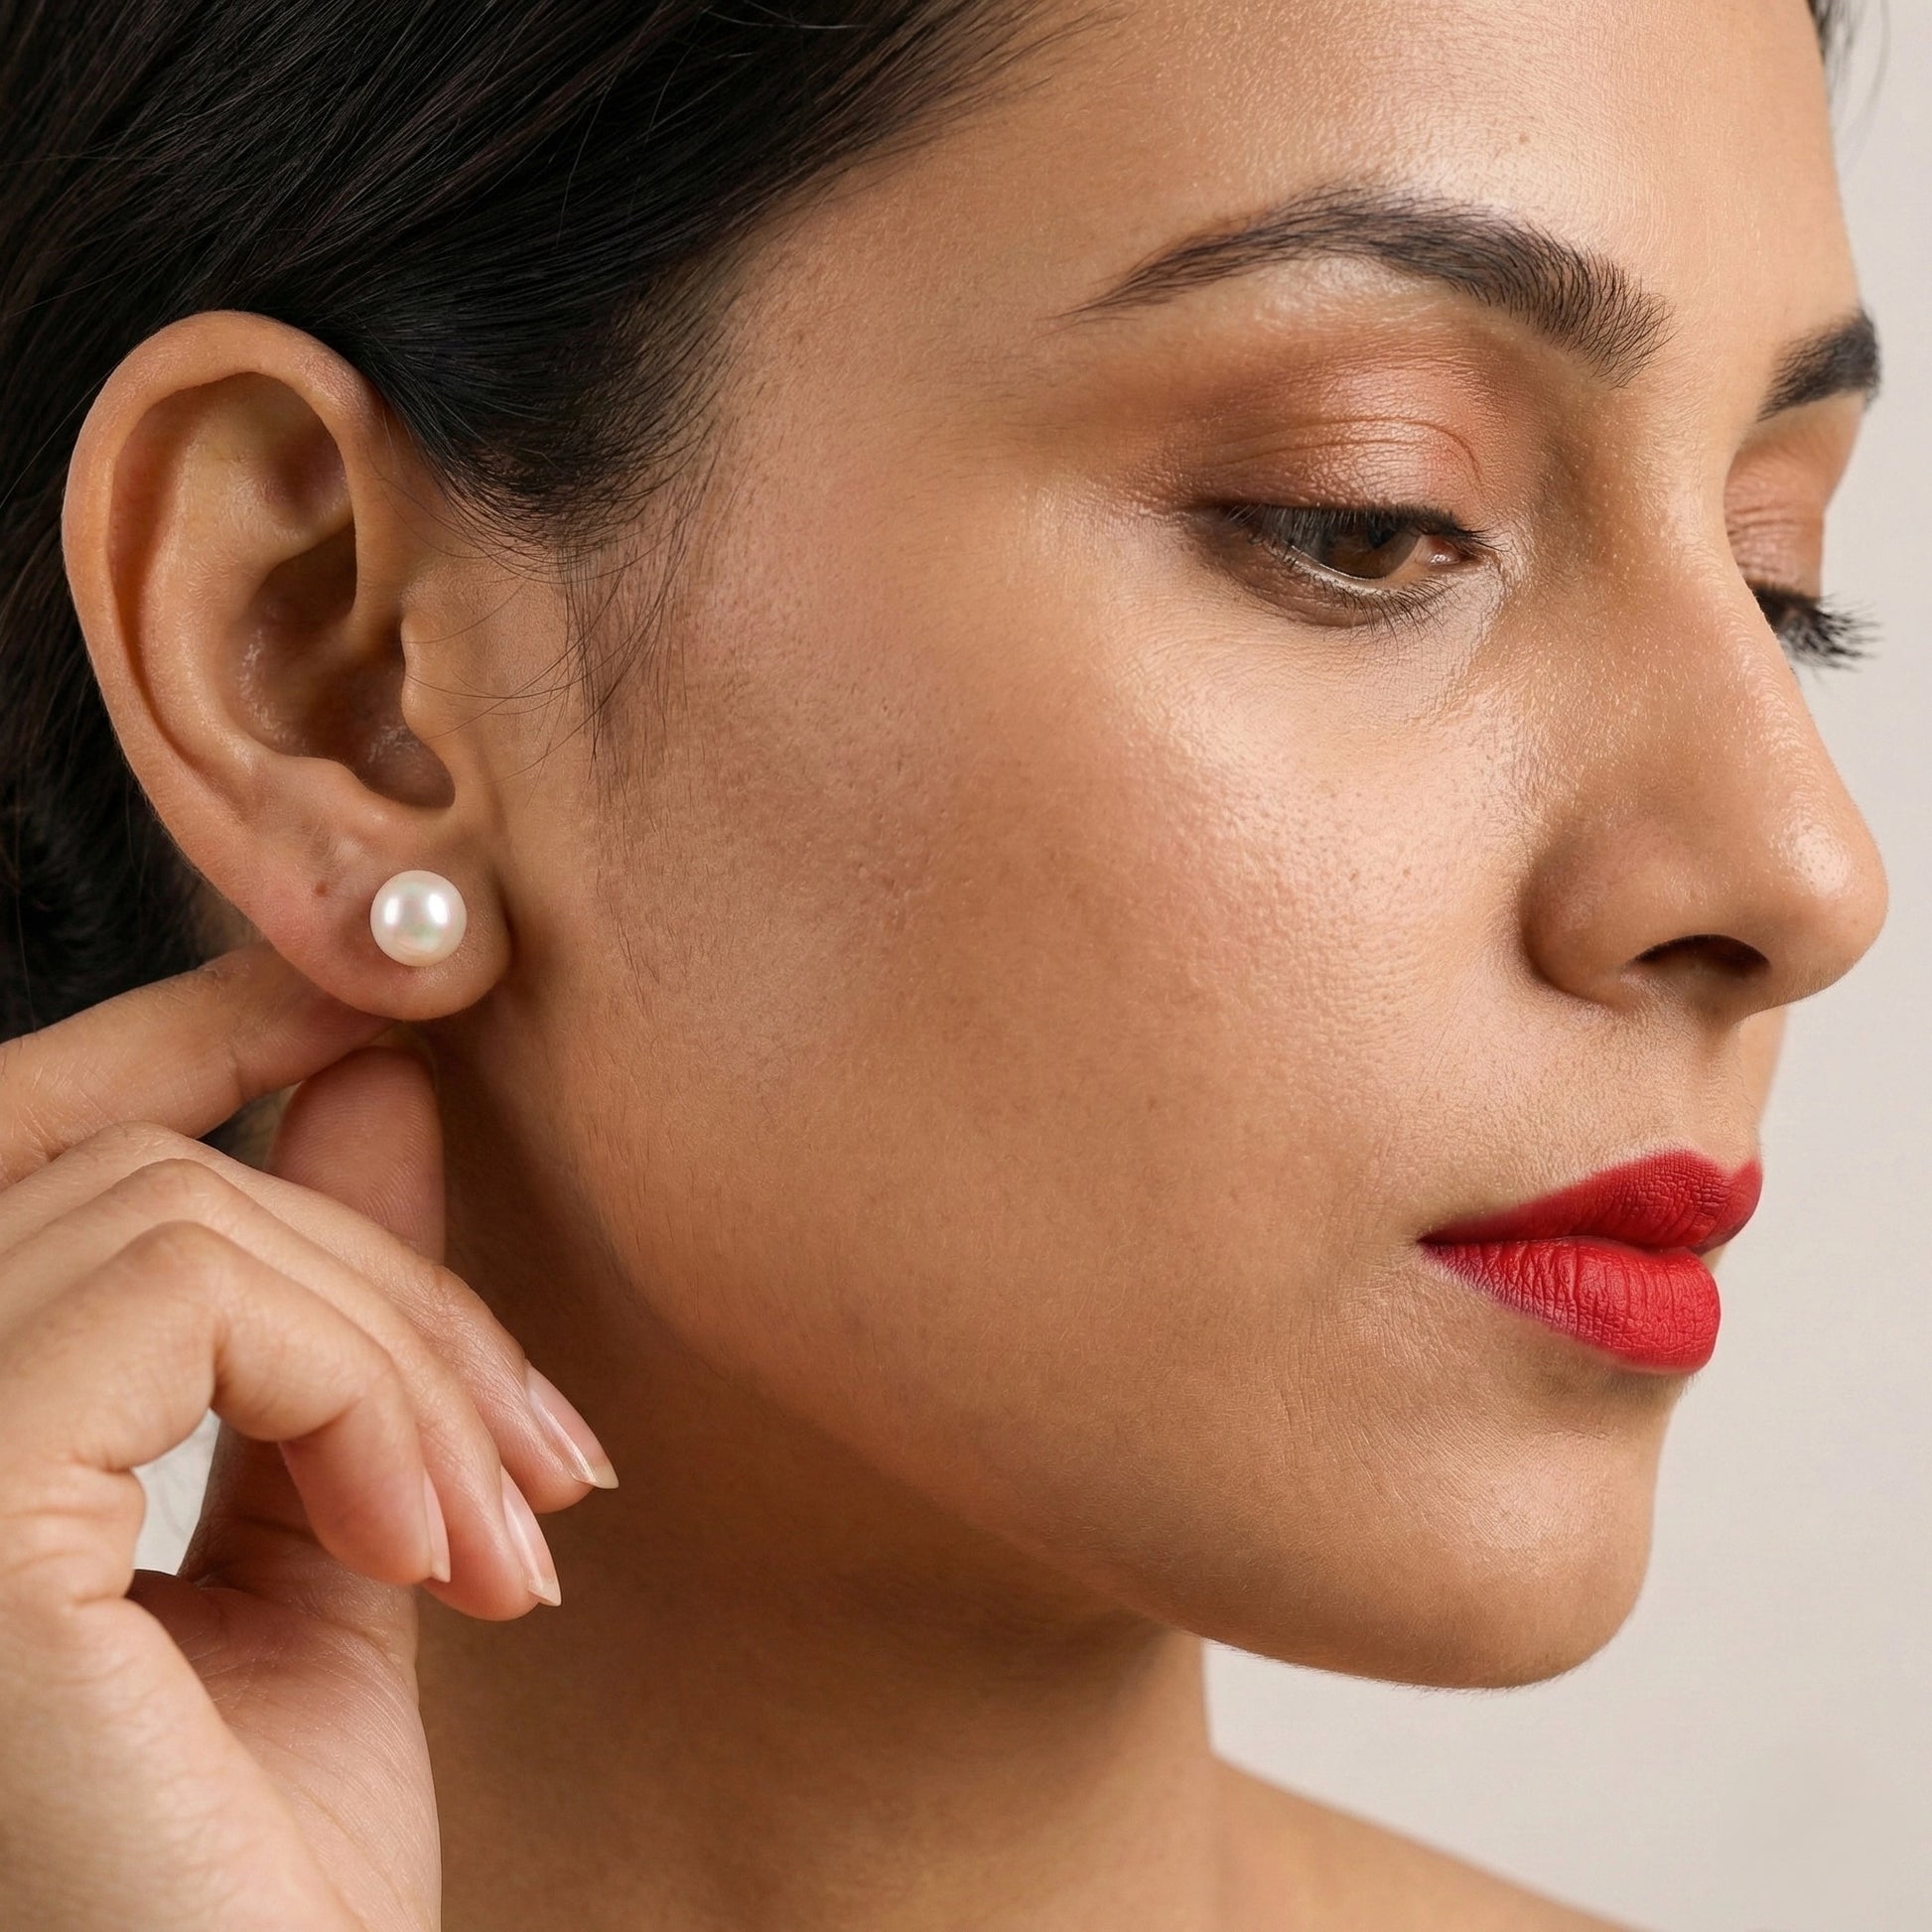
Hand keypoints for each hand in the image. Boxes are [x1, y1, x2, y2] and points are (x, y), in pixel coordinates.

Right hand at [0, 946, 610, 1929]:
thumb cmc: (255, 1882)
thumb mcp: (315, 1540)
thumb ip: (321, 1317)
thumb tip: (370, 1075)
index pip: (26, 1146)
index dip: (183, 1030)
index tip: (370, 1000)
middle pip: (149, 1181)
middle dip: (391, 1289)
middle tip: (543, 1469)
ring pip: (190, 1222)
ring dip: (407, 1364)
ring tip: (501, 1547)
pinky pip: (192, 1294)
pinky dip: (365, 1394)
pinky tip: (435, 1559)